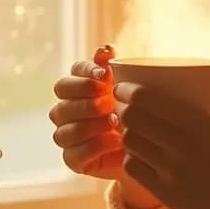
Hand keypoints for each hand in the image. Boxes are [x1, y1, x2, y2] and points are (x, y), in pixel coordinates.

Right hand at [48, 61, 160, 208]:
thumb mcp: (130, 92)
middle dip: (85, 98)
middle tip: (107, 102)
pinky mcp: (72, 159)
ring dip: (91, 123)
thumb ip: (115, 71)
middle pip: (62, 97)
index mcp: (79, 87)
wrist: (147, 151)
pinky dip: (96, 146)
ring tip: (115, 122)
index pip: (73, 72)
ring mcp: (66, 135)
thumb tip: (106, 49)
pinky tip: (115, 141)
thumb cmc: (137, 116)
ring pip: (65, 126)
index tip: (105, 75)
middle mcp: (66, 109)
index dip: (86, 72)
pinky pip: (74, 152)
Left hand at [114, 81, 209, 208]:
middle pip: (132, 117)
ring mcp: (171, 170)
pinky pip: (132, 166)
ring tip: (133, 131)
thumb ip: (203, 115)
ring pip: (129, 141)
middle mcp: (182, 145)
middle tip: (123, 108)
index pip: (148, 99)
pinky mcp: (163, 192)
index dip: (128, 90)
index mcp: (201, 123)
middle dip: (123, 109)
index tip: (122, 88)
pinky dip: (131, 156)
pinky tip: (140, 154)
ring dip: (127, 133)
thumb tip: (175, 101)